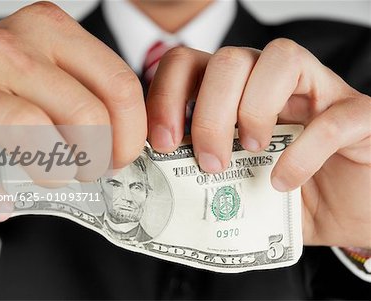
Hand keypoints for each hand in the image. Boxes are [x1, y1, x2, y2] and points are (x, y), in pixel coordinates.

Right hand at [0, 2, 145, 220]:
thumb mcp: (46, 69)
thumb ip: (88, 93)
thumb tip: (130, 142)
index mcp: (48, 29)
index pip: (118, 83)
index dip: (131, 131)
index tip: (123, 154)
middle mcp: (9, 48)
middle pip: (88, 115)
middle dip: (98, 159)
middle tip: (89, 171)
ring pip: (40, 137)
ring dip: (55, 174)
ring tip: (52, 178)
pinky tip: (0, 200)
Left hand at [146, 39, 370, 247]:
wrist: (345, 215)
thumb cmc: (285, 198)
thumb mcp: (232, 185)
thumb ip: (201, 174)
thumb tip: (158, 179)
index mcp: (236, 93)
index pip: (189, 64)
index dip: (167, 95)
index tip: (163, 143)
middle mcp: (274, 83)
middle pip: (230, 59)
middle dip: (209, 112)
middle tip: (210, 162)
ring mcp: (320, 93)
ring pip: (280, 58)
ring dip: (254, 108)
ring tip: (251, 152)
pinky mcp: (359, 116)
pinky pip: (332, 117)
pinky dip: (303, 151)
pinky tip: (284, 182)